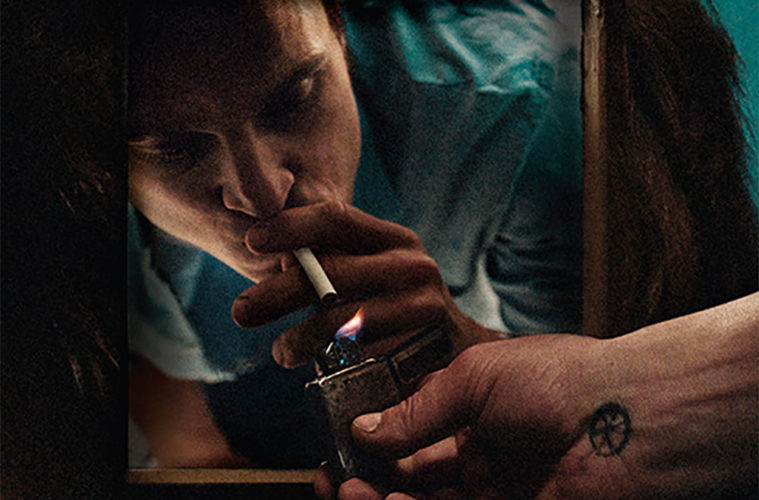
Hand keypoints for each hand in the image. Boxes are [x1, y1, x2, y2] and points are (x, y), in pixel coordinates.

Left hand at [231, 201, 497, 366]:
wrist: (457, 346)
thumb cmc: (399, 302)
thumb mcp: (376, 269)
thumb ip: (333, 259)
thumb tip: (278, 260)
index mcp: (394, 238)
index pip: (338, 218)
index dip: (291, 226)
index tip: (253, 240)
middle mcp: (411, 265)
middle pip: (330, 272)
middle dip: (276, 292)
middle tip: (241, 311)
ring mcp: (421, 305)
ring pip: (340, 319)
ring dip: (298, 337)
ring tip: (280, 351)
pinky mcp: (421, 346)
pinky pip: (361, 355)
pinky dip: (332, 361)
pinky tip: (320, 364)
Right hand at [314, 335, 599, 499]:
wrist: (625, 421)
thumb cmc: (557, 381)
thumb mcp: (473, 379)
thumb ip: (415, 411)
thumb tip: (362, 429)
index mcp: (472, 412)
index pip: (409, 432)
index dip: (371, 440)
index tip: (339, 444)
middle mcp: (477, 455)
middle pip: (408, 475)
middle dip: (366, 477)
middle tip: (336, 478)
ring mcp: (491, 491)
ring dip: (379, 498)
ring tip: (349, 489)